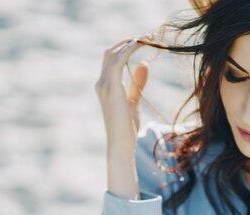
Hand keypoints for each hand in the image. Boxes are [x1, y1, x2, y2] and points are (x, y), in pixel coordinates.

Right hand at [95, 34, 152, 149]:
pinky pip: (119, 61)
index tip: (143, 41)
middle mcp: (101, 83)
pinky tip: (142, 45)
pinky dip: (130, 50)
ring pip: (113, 53)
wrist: (121, 144)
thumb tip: (144, 64)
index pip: (111, 58)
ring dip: (131, 42)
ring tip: (148, 38)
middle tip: (148, 36)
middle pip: (110, 52)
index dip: (125, 47)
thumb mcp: (133, 101)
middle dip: (128, 41)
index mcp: (104, 86)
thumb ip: (137, 83)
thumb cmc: (126, 127)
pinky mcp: (112, 89)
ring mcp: (104, 86)